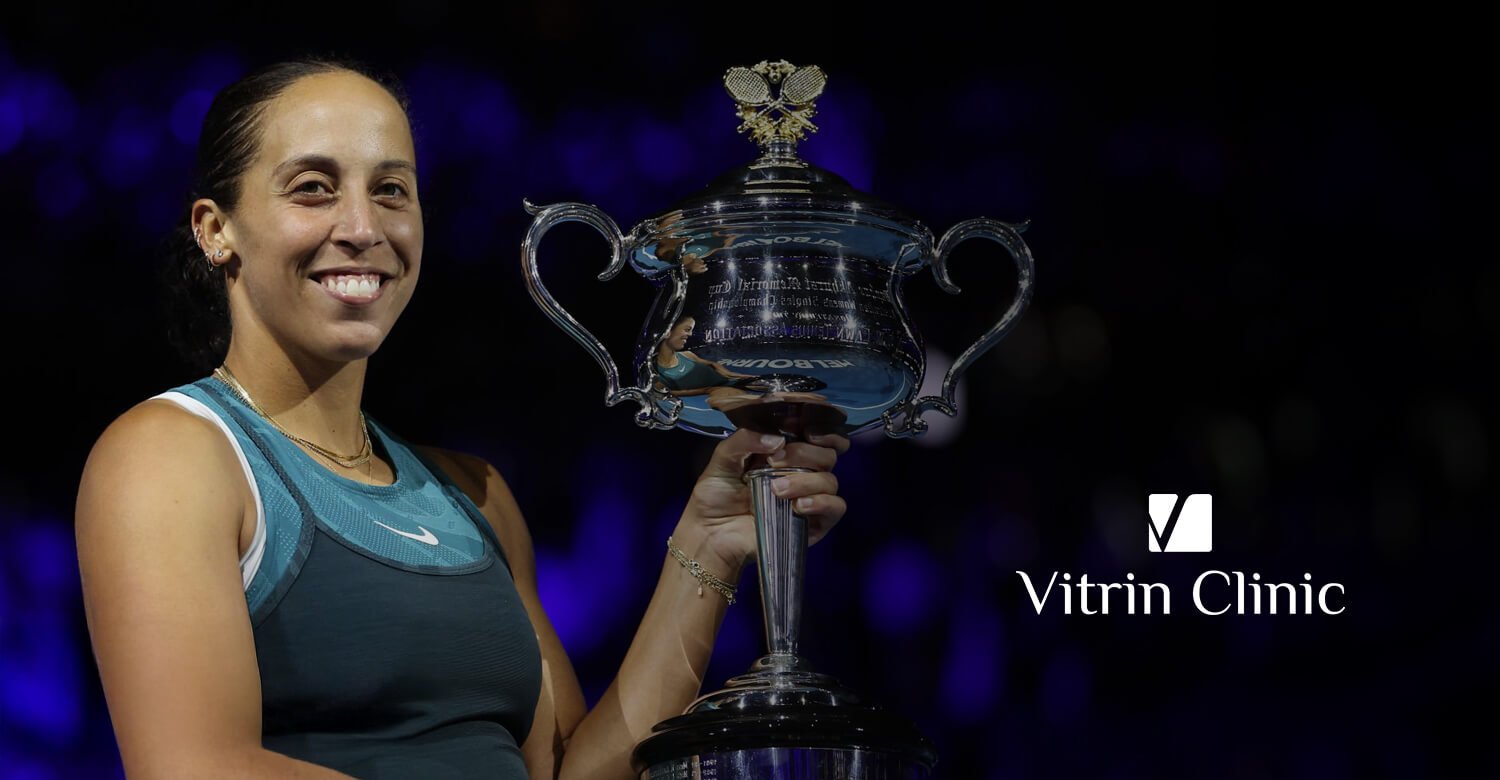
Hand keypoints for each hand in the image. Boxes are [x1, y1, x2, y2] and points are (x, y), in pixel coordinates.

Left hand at [680, 428, 849, 577]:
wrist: (710, 534)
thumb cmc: (715, 496)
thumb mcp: (723, 459)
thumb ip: (745, 439)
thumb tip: (778, 440)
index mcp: (784, 454)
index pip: (818, 437)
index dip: (822, 431)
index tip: (807, 432)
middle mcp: (801, 473)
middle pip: (827, 455)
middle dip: (804, 454)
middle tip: (774, 462)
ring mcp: (809, 499)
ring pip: (830, 480)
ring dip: (806, 481)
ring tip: (777, 490)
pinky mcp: (813, 524)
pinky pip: (835, 508)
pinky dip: (822, 502)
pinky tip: (798, 506)